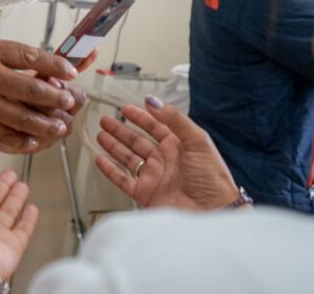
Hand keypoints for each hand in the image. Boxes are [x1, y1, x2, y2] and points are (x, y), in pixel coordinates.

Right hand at [0, 36, 78, 151]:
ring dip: (46, 123)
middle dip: (57, 96)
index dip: (56, 64)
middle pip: (33, 88)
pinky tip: (34, 141)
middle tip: (72, 101)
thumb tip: (32, 63)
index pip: (30, 56)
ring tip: (60, 125)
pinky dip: (22, 140)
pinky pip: (3, 136)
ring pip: (23, 117)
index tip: (71, 70)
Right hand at [94, 96, 239, 210]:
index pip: (155, 126)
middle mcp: (164, 160)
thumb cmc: (212, 179)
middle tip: (107, 120)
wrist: (211, 212)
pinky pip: (123, 179)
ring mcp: (153, 177)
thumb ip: (175, 119)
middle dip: (121, 130)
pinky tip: (101, 160)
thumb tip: (153, 101)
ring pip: (128, 157)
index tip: (126, 108)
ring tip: (101, 135)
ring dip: (114, 146)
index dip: (140, 117)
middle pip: (137, 141)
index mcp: (178, 146)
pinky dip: (110, 170)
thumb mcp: (197, 141)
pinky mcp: (145, 193)